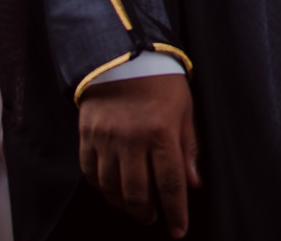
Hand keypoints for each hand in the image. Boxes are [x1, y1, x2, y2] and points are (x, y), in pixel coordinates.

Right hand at [78, 73, 199, 236]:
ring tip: (137, 208)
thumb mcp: (185, 110)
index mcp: (161, 133)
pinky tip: (113, 190)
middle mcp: (131, 140)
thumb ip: (189, 147)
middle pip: (137, 193)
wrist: (122, 57)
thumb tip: (194, 183)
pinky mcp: (87, 137)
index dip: (175, 212)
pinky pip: (91, 174)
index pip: (170, 184)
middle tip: (155, 218)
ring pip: (112, 188)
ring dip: (125, 205)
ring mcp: (105, 140)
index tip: (179, 231)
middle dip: (148, 213)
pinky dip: (102, 188)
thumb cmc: (161, 82)